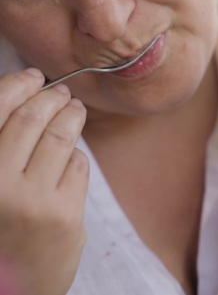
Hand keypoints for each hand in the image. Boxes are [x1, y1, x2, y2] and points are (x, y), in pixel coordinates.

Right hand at [0, 69, 88, 294]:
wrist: (11, 289)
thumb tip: (25, 93)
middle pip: (31, 119)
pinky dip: (77, 155)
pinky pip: (78, 166)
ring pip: (61, 138)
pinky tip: (72, 156)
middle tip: (60, 92)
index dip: (17, 85)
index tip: (33, 76)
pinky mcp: (64, 216)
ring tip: (74, 110)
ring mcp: (32, 201)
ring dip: (72, 117)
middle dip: (51, 98)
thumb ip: (1, 147)